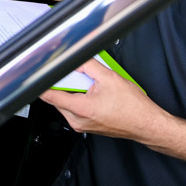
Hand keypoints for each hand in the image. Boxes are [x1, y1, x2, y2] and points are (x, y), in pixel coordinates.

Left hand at [40, 58, 168, 141]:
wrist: (145, 124)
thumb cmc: (133, 107)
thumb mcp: (109, 77)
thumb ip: (88, 65)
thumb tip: (75, 59)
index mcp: (81, 109)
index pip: (49, 95)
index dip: (42, 82)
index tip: (40, 74)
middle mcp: (77, 120)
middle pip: (57, 97)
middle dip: (65, 83)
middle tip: (81, 77)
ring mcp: (81, 125)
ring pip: (66, 103)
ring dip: (74, 91)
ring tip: (92, 87)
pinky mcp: (86, 126)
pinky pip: (75, 109)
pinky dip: (80, 98)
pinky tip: (94, 94)